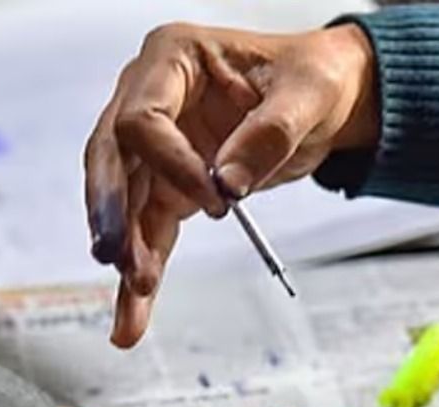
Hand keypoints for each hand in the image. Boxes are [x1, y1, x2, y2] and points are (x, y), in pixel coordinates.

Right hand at [85, 22, 378, 347]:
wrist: (327, 95)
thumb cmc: (312, 75)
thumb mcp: (309, 93)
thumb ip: (270, 134)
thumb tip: (229, 183)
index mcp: (174, 58)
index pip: (141, 117)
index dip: (169, 163)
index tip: (215, 200)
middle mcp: (150, 98)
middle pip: (111, 159)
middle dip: (111, 212)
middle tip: (115, 256)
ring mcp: (155, 147)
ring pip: (124, 204)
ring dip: (127, 253)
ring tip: (133, 300)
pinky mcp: (168, 186)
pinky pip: (148, 232)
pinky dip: (143, 272)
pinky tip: (134, 315)